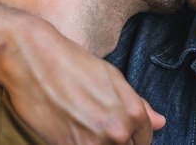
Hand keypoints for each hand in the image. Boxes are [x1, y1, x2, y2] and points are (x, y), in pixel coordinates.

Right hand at [0, 13, 163, 143]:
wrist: (33, 59)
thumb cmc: (73, 63)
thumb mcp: (113, 78)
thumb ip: (137, 105)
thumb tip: (161, 122)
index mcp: (133, 113)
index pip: (144, 141)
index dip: (133, 138)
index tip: (118, 132)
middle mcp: (118, 132)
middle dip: (117, 143)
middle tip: (96, 126)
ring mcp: (92, 144)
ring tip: (83, 127)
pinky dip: (79, 144)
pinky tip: (71, 132)